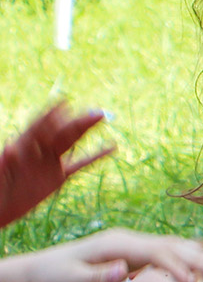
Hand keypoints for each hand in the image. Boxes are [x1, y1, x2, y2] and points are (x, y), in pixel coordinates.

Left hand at [0, 106, 111, 228]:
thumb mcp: (0, 173)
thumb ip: (8, 162)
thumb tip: (13, 148)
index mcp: (22, 146)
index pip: (38, 127)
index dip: (50, 115)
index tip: (63, 103)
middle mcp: (39, 151)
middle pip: (60, 132)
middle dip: (77, 121)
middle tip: (95, 112)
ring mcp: (50, 163)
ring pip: (71, 143)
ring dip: (86, 129)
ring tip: (102, 116)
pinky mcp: (59, 178)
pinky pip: (81, 164)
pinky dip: (97, 156)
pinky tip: (112, 147)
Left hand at [18, 230, 202, 281]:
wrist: (42, 270)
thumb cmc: (54, 276)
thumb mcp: (69, 279)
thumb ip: (97, 275)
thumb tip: (124, 270)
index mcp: (118, 243)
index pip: (156, 251)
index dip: (177, 265)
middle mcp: (130, 240)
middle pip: (172, 245)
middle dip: (199, 257)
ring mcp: (134, 246)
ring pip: (174, 248)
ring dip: (198, 258)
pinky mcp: (137, 255)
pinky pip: (168, 256)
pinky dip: (187, 261)